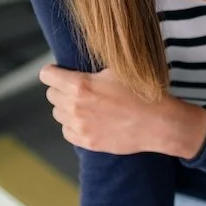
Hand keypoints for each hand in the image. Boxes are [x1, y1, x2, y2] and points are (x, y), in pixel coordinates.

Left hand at [40, 64, 205, 156]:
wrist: (159, 123)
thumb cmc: (141, 93)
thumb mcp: (116, 70)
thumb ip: (91, 69)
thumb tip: (78, 64)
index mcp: (80, 84)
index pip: (46, 75)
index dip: (53, 73)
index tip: (59, 74)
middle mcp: (75, 106)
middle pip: (51, 95)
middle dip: (62, 90)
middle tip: (79, 91)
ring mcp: (80, 126)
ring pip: (58, 114)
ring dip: (67, 109)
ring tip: (86, 107)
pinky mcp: (87, 142)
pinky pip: (67, 132)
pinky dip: (74, 127)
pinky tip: (88, 122)